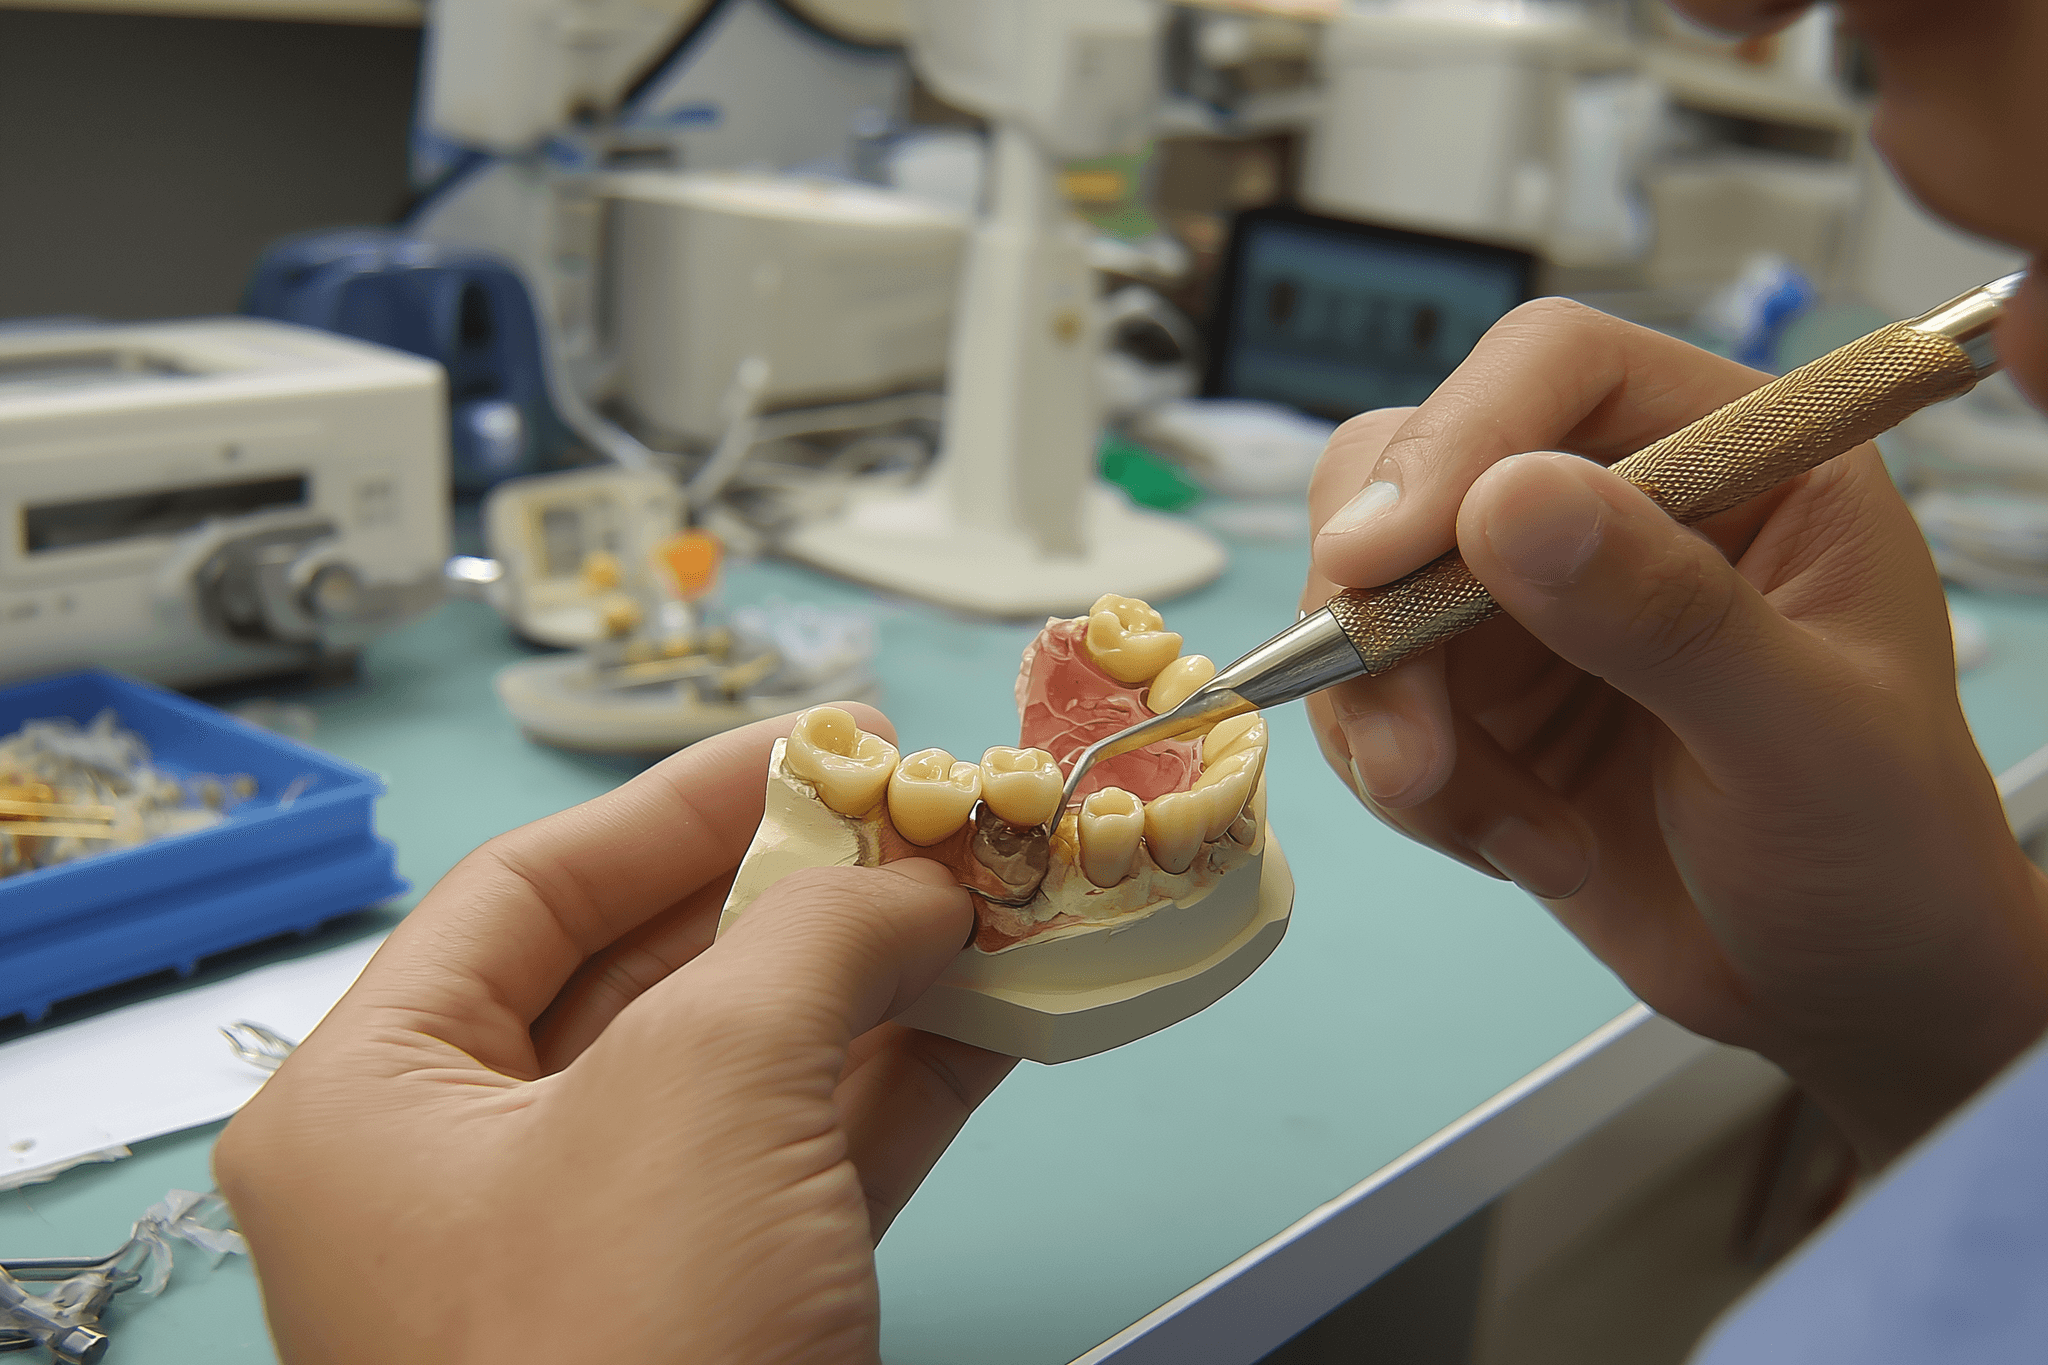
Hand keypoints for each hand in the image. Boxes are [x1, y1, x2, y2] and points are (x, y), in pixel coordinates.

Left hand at [214, 707, 1014, 1363]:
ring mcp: (601, 1250)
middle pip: (650, 969)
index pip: (529, 888)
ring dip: (877, 978)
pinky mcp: (716, 1315)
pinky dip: (908, 1080)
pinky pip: (813, 1157)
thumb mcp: (701, 1085)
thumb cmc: (610, 1358)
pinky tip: (1000, 1006)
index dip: (681, 799)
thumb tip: (913, 873)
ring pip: (751, 1065)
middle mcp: (472, 1169)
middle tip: (922, 817)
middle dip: (804, 890)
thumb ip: (810, 937)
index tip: (814, 744)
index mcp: (377, 1101)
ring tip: (988, 893)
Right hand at [1302, 299, 2047, 1167]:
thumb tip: (1505, 502)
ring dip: (1389, 715)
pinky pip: (1371, 701)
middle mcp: (1618, 503)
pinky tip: (1526, 845)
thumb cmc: (1881, 850)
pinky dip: (1417, 786)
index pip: (1557, 369)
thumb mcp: (1804, 735)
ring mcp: (1532, 601)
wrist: (1843, 990)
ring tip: (1486, 824)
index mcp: (1735, 453)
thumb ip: (1667, 614)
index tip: (1381, 559)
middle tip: (1401, 737)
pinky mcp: (1478, 696)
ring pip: (1367, 593)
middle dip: (1381, 604)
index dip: (1456, 439)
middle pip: (1415, 466)